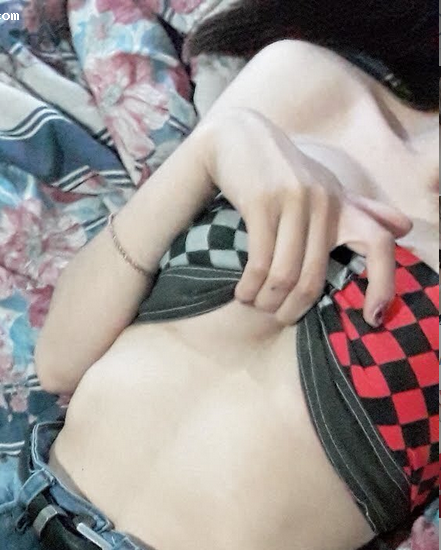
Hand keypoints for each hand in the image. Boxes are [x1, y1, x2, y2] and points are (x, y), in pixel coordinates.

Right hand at [195, 109, 411, 325]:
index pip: (380, 243)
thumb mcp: (326, 186)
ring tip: (256, 304)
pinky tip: (243, 292)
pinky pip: (261, 262)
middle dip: (293, 309)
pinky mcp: (263, 202)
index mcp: (343, 204)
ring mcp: (294, 200)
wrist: (238, 137)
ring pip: (286, 275)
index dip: (383, 285)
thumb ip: (362, 210)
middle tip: (279, 317)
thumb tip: (404, 228)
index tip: (372, 318)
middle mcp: (325, 202)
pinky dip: (250, 286)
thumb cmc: (284, 170)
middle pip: (315, 278)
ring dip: (267, 301)